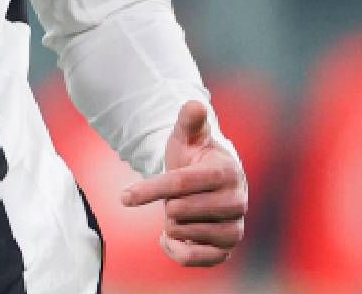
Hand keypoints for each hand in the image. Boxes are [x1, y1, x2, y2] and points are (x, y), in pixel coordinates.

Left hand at [120, 100, 246, 266]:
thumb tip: (194, 104)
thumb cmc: (195, 157)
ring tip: (180, 211)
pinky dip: (174, 249)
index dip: (150, 189)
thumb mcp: (188, 136)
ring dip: (170, 223)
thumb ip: (189, 120)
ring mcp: (234, 229)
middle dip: (166, 203)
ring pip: (181, 232)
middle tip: (176, 195)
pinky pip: (190, 259)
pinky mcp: (226, 250)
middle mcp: (237, 202)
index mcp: (227, 172)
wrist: (209, 184)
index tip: (124, 197)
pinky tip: (171, 238)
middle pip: (177, 210)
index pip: (181, 183)